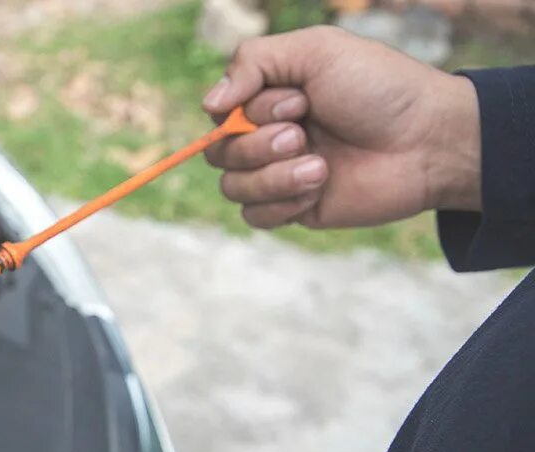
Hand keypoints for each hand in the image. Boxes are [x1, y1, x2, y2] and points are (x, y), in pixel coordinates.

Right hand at [202, 26, 480, 229]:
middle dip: (258, 145)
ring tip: (321, 167)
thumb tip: (209, 103)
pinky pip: (255, 216)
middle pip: (218, 153)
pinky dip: (281, 203)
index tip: (298, 101)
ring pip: (232, 188)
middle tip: (304, 134)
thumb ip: (252, 61)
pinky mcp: (294, 208)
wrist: (428, 141)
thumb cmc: (379, 88)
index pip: (218, 112)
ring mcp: (279, 173)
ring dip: (274, 177)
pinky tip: (319, 190)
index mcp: (270, 96)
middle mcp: (269, 135)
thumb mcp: (316, 50)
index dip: (246, 111)